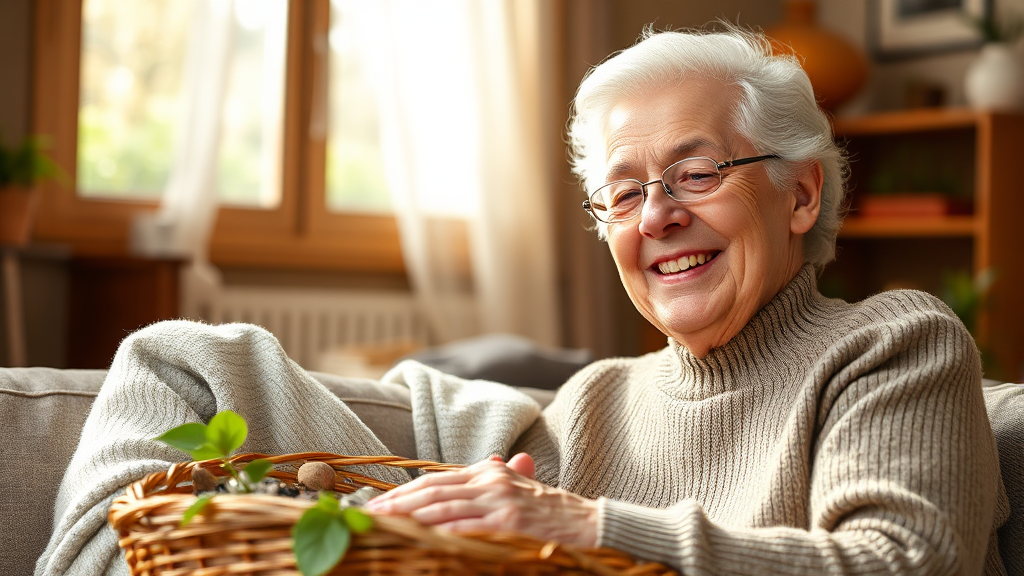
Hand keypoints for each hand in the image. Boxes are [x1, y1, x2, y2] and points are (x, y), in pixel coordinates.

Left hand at [366, 453, 598, 547]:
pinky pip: (468, 527)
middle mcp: (491, 481)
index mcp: (488, 472)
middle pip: (433, 490)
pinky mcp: (511, 521)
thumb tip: (483, 464)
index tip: (377, 504)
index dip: (404, 492)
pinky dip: (442, 532)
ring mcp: (501, 500)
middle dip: (397, 504)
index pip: (436, 480)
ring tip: (383, 526)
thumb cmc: (551, 512)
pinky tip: (421, 538)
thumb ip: (494, 480)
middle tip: (368, 516)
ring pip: (444, 507)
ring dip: (410, 518)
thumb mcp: (518, 489)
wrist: (589, 522)